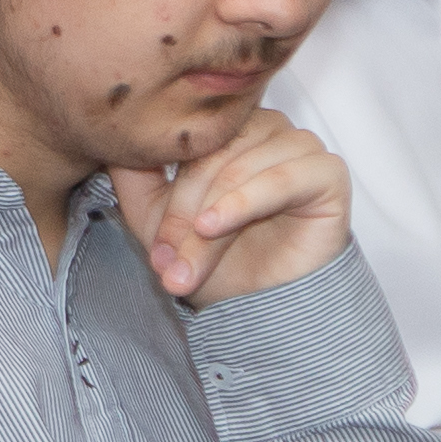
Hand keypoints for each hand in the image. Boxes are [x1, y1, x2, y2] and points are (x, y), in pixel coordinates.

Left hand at [110, 110, 350, 308]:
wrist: (263, 311)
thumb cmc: (218, 264)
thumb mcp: (159, 221)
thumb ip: (134, 176)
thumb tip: (112, 138)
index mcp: (230, 130)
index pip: (190, 138)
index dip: (166, 186)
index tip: (152, 240)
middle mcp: (267, 130)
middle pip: (213, 152)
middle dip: (183, 211)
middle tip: (167, 260)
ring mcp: (301, 148)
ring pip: (240, 165)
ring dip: (209, 215)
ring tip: (191, 263)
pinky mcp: (328, 174)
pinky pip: (284, 176)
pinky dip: (245, 201)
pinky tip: (215, 227)